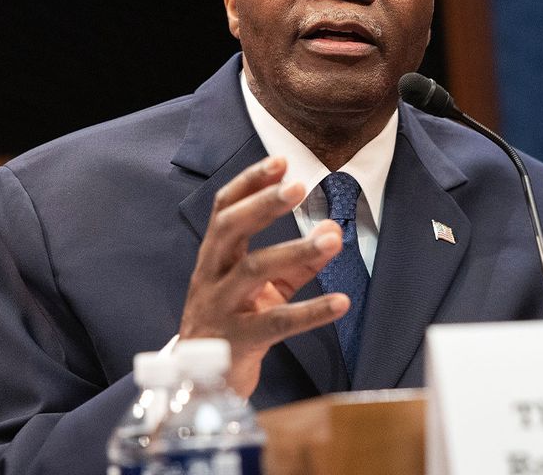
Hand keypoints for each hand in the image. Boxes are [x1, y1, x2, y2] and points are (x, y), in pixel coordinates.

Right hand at [178, 156, 348, 396]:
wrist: (202, 383)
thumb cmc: (234, 322)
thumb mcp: (264, 287)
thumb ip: (298, 261)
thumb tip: (333, 231)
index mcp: (216, 256)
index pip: (225, 209)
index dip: (250, 183)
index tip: (280, 160)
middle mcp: (212, 276)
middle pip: (230, 229)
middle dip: (262, 204)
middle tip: (298, 185)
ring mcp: (221, 308)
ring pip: (253, 270)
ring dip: (295, 250)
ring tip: (331, 238)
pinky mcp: (238, 342)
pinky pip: (276, 323)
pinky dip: (311, 312)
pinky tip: (341, 302)